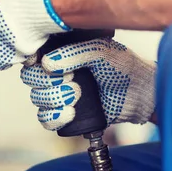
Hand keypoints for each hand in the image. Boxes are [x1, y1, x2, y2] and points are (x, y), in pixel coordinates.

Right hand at [21, 38, 155, 130]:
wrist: (141, 93)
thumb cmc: (123, 66)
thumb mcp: (101, 51)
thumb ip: (75, 53)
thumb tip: (47, 64)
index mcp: (62, 52)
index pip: (33, 55)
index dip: (32, 60)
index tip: (41, 62)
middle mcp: (57, 73)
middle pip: (30, 78)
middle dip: (46, 80)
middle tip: (71, 79)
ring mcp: (61, 94)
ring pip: (38, 98)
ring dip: (54, 98)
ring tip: (77, 94)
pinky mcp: (67, 114)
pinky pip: (46, 120)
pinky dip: (54, 117)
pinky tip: (70, 112)